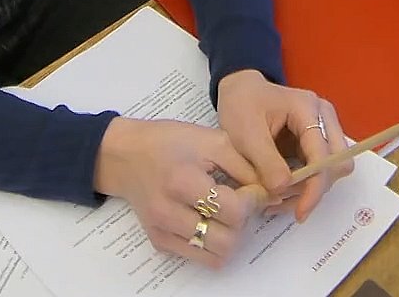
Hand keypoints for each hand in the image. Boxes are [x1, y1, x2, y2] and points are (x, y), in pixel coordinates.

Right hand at [92, 117, 268, 267]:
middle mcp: (168, 212)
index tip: (251, 188)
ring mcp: (162, 231)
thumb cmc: (169, 142)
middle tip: (239, 201)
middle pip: (227, 240)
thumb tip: (272, 192)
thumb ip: (246, 167)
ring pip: (215, 256)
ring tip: (224, 213)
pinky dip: (211, 244)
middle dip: (242, 222)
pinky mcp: (158, 242)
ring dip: (229, 237)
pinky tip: (209, 219)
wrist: (125, 155)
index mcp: (182, 181)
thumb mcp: (212, 141)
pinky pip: (198, 257)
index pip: (233, 211)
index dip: (252, 201)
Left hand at [215, 69, 352, 222]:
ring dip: (309, 190)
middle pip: (338, 163)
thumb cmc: (241, 106)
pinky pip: (319, 170)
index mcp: (307, 109)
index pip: (323, 155)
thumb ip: (266, 163)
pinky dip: (303, 186)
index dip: (315, 187)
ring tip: (276, 200)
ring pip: (331, 170)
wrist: (239, 91)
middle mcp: (323, 117)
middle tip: (286, 206)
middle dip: (315, 189)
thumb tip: (283, 191)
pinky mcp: (316, 142)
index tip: (300, 212)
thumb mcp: (245, 134)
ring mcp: (323, 129)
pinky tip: (279, 191)